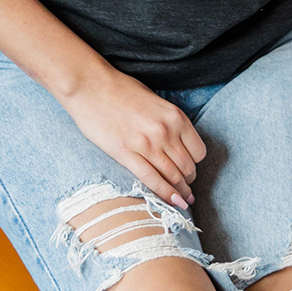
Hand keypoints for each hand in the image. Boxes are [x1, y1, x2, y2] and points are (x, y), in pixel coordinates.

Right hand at [59, 64, 206, 209]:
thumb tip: (178, 144)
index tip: (192, 168)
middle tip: (188, 188)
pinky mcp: (126, 154)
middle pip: (187, 166)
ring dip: (180, 191)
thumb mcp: (156, 101)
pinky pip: (151, 179)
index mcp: (175, 117)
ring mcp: (146, 144)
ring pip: (172, 176)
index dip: (196, 163)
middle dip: (189, 180)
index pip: (198, 150)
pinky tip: (173, 203)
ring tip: (184, 201)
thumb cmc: (123, 91)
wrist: (93, 87)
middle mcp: (165, 132)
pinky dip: (165, 194)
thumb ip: (169, 122)